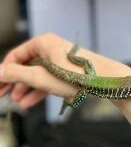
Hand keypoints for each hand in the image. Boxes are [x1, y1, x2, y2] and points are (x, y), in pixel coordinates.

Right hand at [0, 33, 130, 108]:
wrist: (104, 80)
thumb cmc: (74, 75)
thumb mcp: (41, 76)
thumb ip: (17, 74)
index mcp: (42, 43)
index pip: (16, 55)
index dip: (4, 71)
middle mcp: (50, 48)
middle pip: (25, 65)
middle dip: (13, 81)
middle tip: (2, 95)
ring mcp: (58, 60)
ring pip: (36, 73)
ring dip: (25, 88)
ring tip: (16, 102)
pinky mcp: (66, 71)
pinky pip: (47, 79)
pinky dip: (38, 90)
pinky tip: (29, 103)